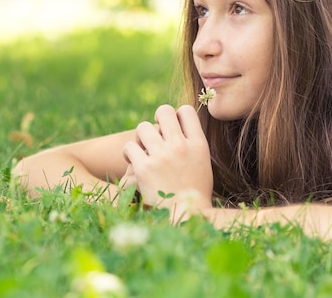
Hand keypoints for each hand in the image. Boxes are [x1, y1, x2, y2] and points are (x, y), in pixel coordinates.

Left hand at [121, 104, 213, 219]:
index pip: (186, 110)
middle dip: (157, 119)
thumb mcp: (202, 164)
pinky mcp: (144, 168)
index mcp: (198, 145)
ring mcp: (162, 156)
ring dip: (141, 137)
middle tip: (154, 135)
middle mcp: (180, 146)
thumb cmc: (194, 194)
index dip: (177, 115)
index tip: (173, 127)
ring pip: (143, 127)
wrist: (185, 219)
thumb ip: (192, 143)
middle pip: (164, 111)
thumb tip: (179, 123)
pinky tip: (133, 162)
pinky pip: (129, 147)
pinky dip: (129, 154)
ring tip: (142, 149)